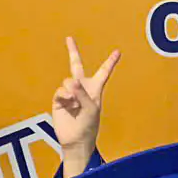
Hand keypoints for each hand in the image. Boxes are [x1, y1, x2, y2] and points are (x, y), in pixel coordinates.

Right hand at [52, 36, 119, 162]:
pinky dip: (64, 98)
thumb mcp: (90, 109)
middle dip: (73, 52)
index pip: (104, 72)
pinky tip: (67, 106)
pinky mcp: (58, 99)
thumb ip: (81, 93)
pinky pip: (60, 91)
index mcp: (95, 88)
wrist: (75, 139)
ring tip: (75, 105)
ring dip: (72, 92)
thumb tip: (71, 81)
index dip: (110, 62)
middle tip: (69, 38)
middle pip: (77, 66)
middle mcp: (82, 87)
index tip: (118, 51)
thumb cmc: (88, 125)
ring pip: (67, 81)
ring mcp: (69, 92)